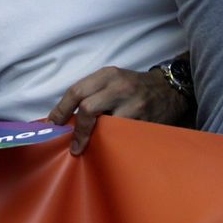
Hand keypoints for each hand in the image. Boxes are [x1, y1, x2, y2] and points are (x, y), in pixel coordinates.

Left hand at [48, 66, 187, 155]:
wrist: (170, 89)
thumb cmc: (134, 87)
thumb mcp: (113, 80)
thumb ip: (93, 93)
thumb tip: (66, 117)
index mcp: (107, 75)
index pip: (76, 91)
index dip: (61, 110)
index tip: (53, 125)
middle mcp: (119, 86)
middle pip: (87, 107)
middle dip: (76, 129)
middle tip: (71, 143)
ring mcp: (133, 104)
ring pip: (104, 124)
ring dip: (92, 137)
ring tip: (85, 146)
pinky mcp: (144, 121)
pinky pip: (121, 135)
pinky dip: (110, 141)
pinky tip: (106, 146)